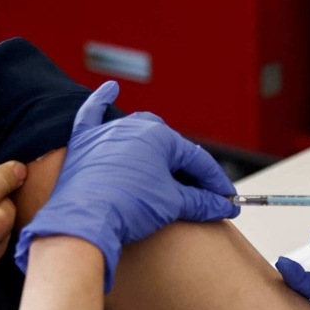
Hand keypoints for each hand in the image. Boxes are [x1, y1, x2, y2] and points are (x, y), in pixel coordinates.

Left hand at [17, 82, 239, 290]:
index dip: (214, 182)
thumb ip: (201, 201)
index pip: (195, 159)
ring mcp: (107, 134)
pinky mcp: (84, 144)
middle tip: (198, 193)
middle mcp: (133, 126)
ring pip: (136, 132)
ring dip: (153, 146)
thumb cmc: (129, 208)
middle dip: (185, 168)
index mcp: (159, 136)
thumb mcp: (173, 204)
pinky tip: (110, 87)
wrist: (85, 223)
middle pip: (168, 146)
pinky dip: (100, 101)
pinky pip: (92, 115)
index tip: (225, 199)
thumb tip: (223, 205)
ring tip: (167, 168)